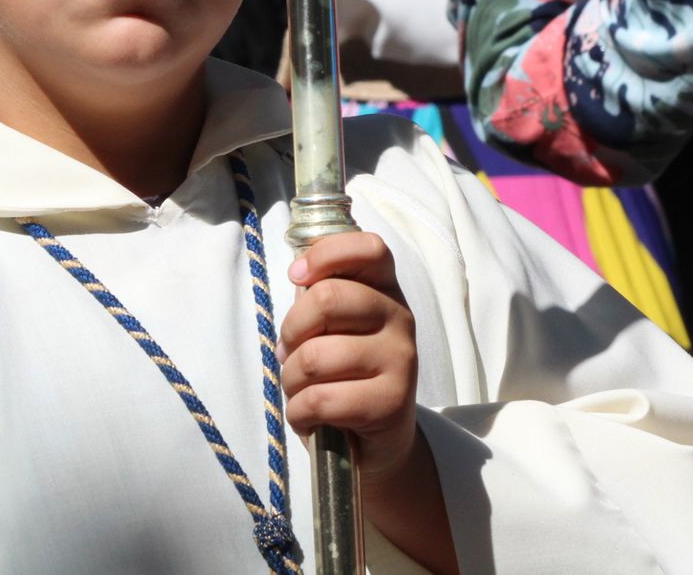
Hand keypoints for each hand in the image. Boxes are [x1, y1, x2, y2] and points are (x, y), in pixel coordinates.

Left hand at [278, 231, 417, 483]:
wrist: (376, 444)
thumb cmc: (343, 376)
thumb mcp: (331, 329)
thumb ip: (318, 298)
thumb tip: (298, 274)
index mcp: (384, 290)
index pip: (368, 248)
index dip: (325, 255)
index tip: (297, 276)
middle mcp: (400, 318)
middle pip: (327, 299)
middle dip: (291, 330)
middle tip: (291, 352)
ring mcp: (402, 359)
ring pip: (317, 355)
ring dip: (292, 378)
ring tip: (302, 389)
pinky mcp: (393, 402)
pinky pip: (322, 398)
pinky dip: (299, 411)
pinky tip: (308, 415)